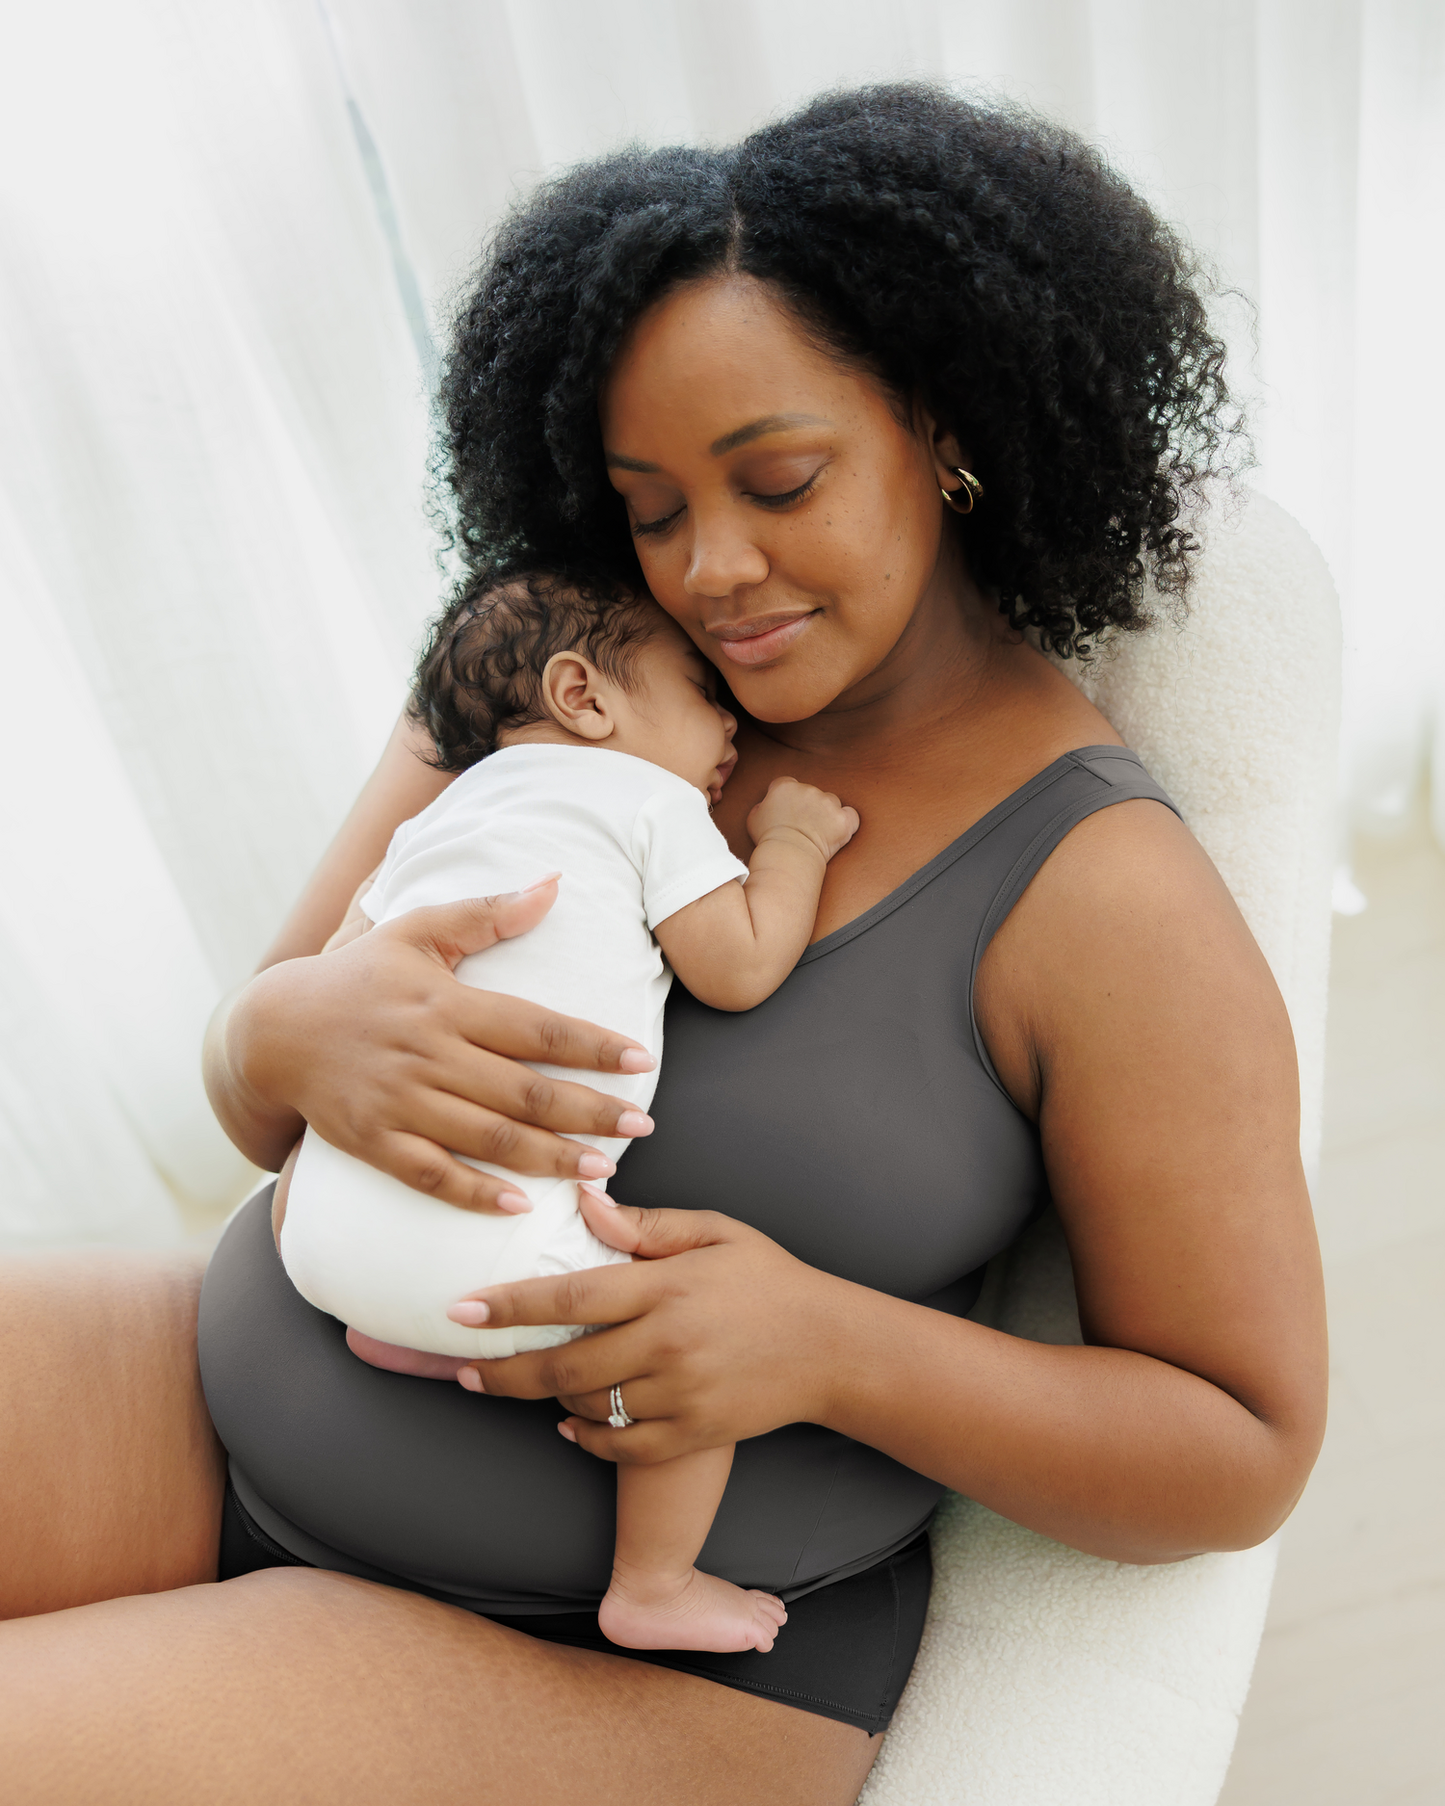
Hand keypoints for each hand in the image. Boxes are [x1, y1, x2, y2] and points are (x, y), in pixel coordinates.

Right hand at [227, 880, 656, 1213]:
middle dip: (590, 1109)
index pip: (535, 1027)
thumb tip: (554, 884)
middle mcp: (428, 1054)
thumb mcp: (417, 931)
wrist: (272, 1030)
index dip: (592, 1045)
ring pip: (488, 1138)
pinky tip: (522, 1206)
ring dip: (550, 1156)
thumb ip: (487, 913)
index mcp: (446, 1003)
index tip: (641, 1060)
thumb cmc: (359, 976)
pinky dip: (476, 1193)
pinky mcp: (373, 1142)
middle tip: (644, 1124)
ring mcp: (399, 1103)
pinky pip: (432, 1176)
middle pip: (524, 1090)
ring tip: (604, 1168)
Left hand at [447, 1187, 848, 1461]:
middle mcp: (668, 1343)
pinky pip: (623, 1447)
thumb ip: (647, 1224)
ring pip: (590, 1408)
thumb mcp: (715, 1232)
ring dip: (549, 1400)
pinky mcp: (695, 1433)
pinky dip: (588, 1439)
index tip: (461, 1309)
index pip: (570, 1298)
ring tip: (527, 1382)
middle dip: (504, 1371)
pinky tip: (570, 1424)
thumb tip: (585, 1200)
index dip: (509, 1306)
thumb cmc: (767, 1279)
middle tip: (466, 1369)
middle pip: (564, 1368)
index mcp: (666, 1286)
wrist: (831, 1347)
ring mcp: (682, 1393)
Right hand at [745, 776, 858, 862]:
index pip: (788, 785)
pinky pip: (851, 816)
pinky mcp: (843, 819)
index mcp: (785, 786)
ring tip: (818, 834)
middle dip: (809, 807)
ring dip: (827, 814)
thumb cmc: (768, 840)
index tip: (788, 813)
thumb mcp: (753, 818)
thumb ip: (762, 805)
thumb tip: (767, 804)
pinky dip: (847, 823)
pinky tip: (838, 833)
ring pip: (831, 803)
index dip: (789, 799)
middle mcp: (808, 789)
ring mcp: (828, 803)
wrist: (788, 856)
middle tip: (802, 827)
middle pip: (812, 793)